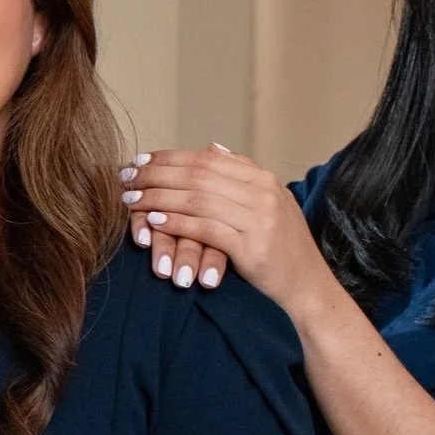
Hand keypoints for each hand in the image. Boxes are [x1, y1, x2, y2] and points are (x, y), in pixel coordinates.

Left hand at [121, 145, 328, 311]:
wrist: (309, 287)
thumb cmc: (282, 249)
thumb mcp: (268, 204)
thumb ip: (240, 176)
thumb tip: (212, 147)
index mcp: (263, 179)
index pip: (207, 159)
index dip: (169, 158)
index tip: (139, 162)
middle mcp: (263, 193)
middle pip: (198, 175)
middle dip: (156, 175)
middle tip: (125, 179)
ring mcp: (259, 218)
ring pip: (197, 198)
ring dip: (158, 197)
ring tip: (131, 200)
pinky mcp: (252, 246)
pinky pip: (204, 228)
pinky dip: (175, 222)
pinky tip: (153, 221)